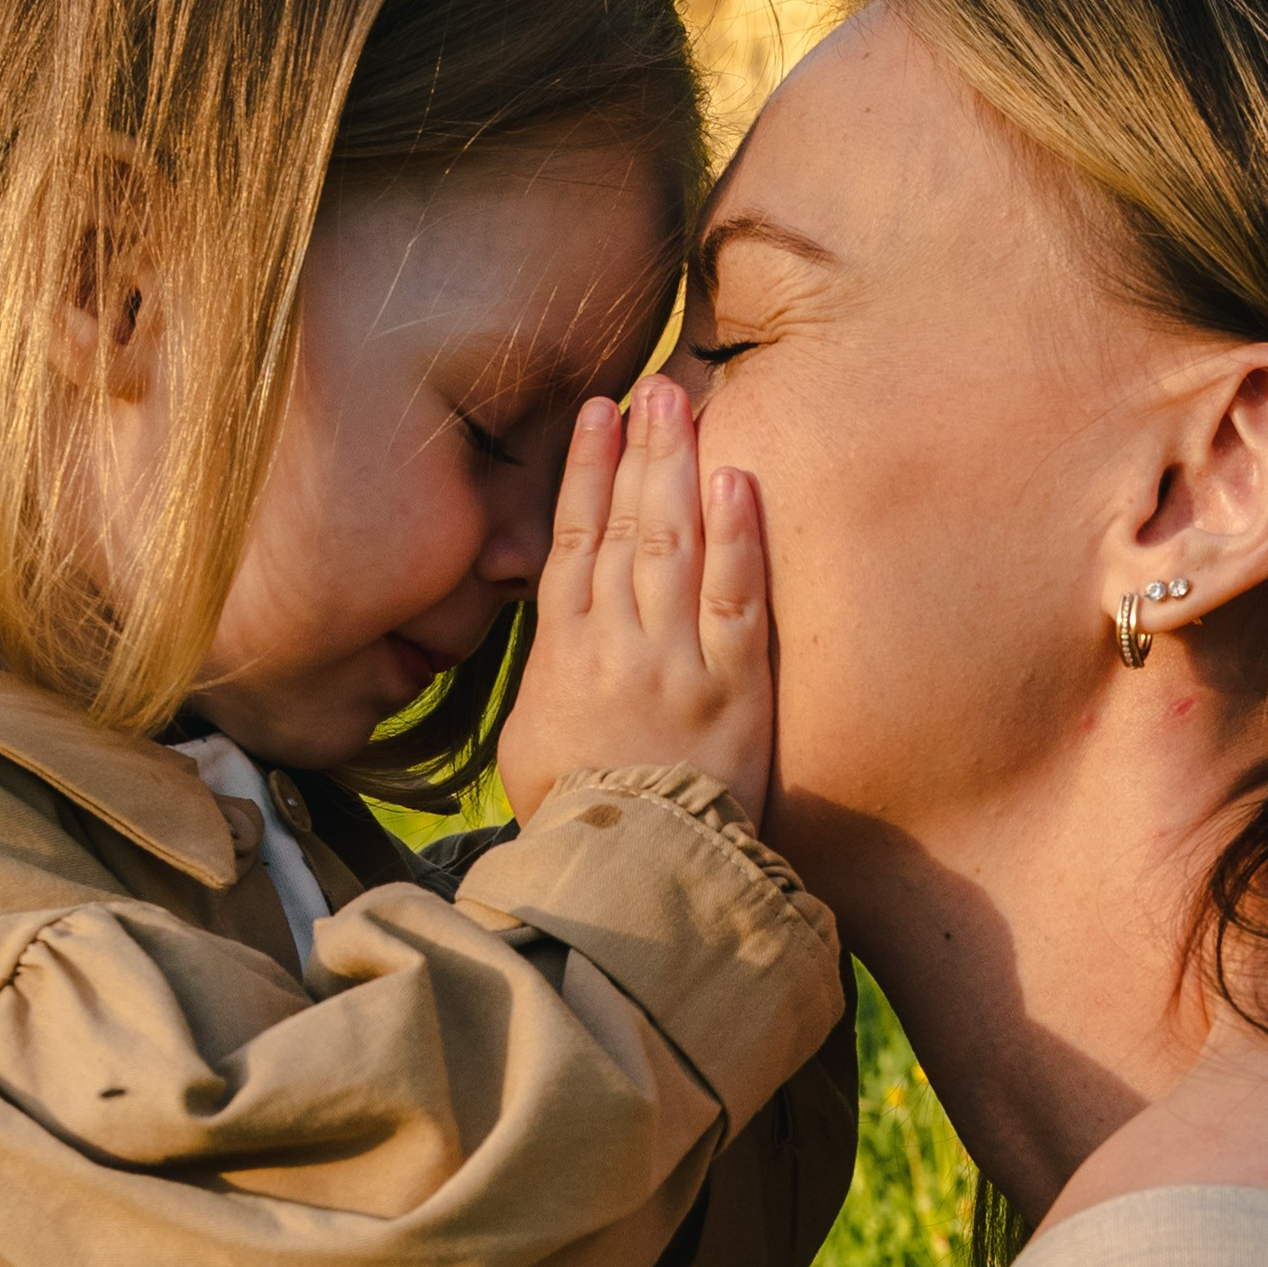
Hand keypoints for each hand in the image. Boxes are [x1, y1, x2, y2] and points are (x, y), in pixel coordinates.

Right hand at [497, 378, 772, 827]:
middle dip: (636, 449)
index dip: (583, 471)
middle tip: (651, 386)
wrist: (626, 880)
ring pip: (673, 544)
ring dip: (677, 468)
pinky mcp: (733, 690)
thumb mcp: (529, 744)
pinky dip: (736, 537)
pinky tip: (738, 480)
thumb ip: (547, 676)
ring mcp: (675, 662)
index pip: (572, 540)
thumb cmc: (573, 821)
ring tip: (683, 404)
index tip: (595, 414)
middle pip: (623, 525)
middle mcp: (615, 644)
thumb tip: (559, 630)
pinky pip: (735, 598)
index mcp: (562, 655)